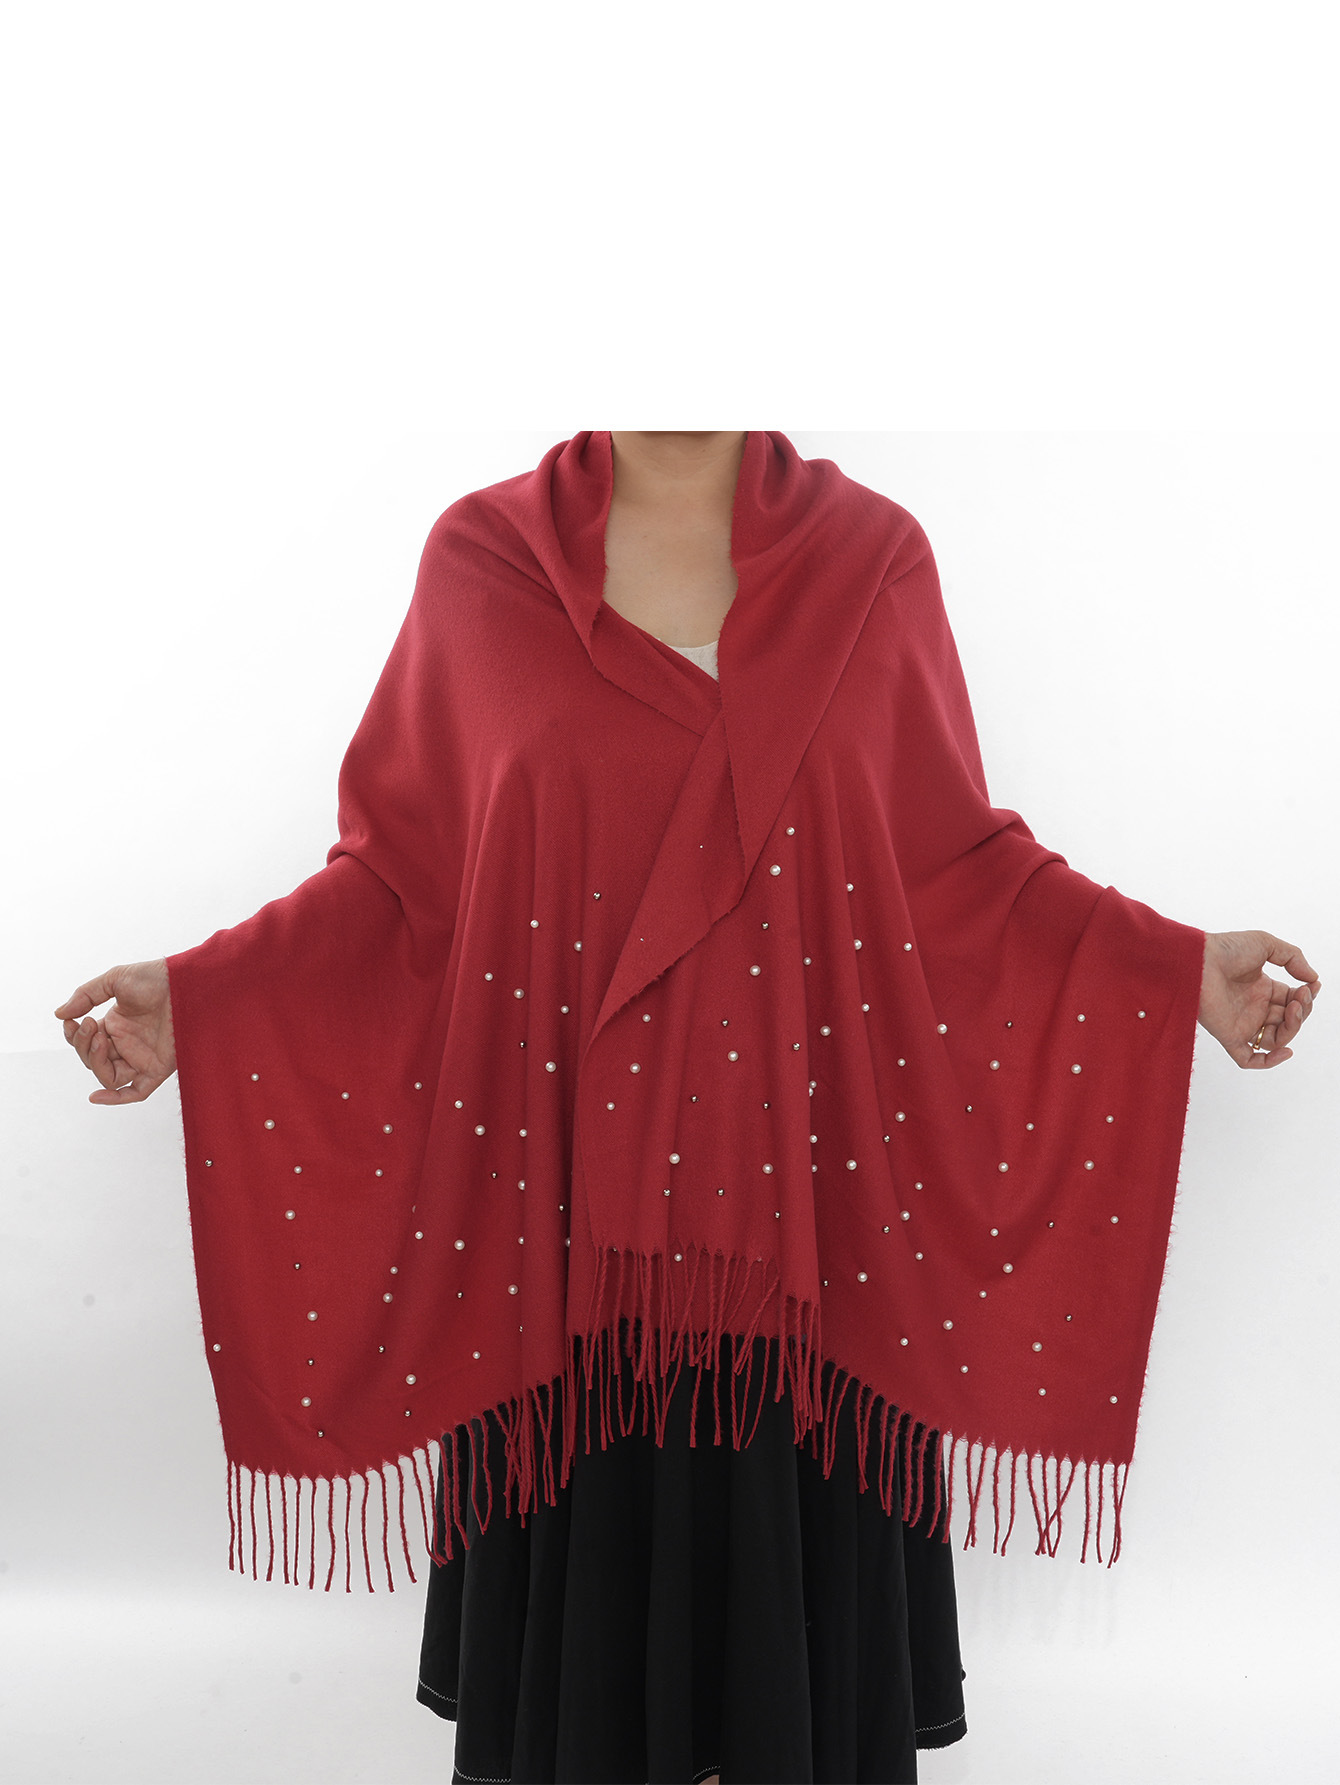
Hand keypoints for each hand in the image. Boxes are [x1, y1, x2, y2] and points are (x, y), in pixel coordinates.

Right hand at [54, 959, 176, 1103]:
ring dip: (96, 1062)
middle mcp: (128, 1044)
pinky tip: (96, 1096)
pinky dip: (116, 1098)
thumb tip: (60, 1014)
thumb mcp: (115, 980)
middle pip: (94, 1061)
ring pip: (109, 1077)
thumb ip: (86, 995)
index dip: (76, 1037)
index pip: (87, 1043)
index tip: (72, 1021)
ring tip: (100, 1039)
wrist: (186, 982)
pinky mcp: (158, 1068)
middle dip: (85, 1046)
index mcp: (117, 1025)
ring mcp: (142, 1057)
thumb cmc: (156, 978)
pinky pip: (135, 1092)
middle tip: (91, 1025)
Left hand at [1198, 931, 1319, 1068]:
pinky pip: (1249, 1059)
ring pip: (1276, 1039)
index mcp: (1261, 989)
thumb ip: (1293, 958)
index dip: (1305, 997)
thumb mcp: (1266, 945)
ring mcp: (1242, 1023)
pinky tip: (1286, 1050)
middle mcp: (1253, 1008)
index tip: (1312, 985)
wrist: (1197, 959)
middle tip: (1301, 996)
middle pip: (1288, 1021)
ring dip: (1293, 1028)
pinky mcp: (1229, 1036)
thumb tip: (1313, 979)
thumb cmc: (1226, 949)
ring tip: (1293, 1009)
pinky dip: (1269, 1061)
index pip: (1292, 1001)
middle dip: (1302, 1011)